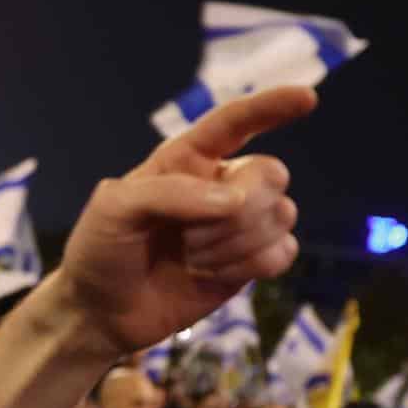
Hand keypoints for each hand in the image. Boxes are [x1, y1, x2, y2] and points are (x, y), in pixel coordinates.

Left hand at [57, 87, 314, 352]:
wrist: (102, 310)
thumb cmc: (102, 248)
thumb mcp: (114, 209)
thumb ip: (168, 193)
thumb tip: (232, 200)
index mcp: (185, 159)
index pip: (233, 123)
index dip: (270, 107)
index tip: (306, 97)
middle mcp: (220, 184)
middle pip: (270, 173)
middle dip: (240, 206)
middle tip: (190, 235)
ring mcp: (239, 223)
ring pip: (282, 214)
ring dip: (235, 242)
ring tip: (191, 257)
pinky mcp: (251, 261)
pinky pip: (284, 252)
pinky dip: (251, 265)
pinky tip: (213, 274)